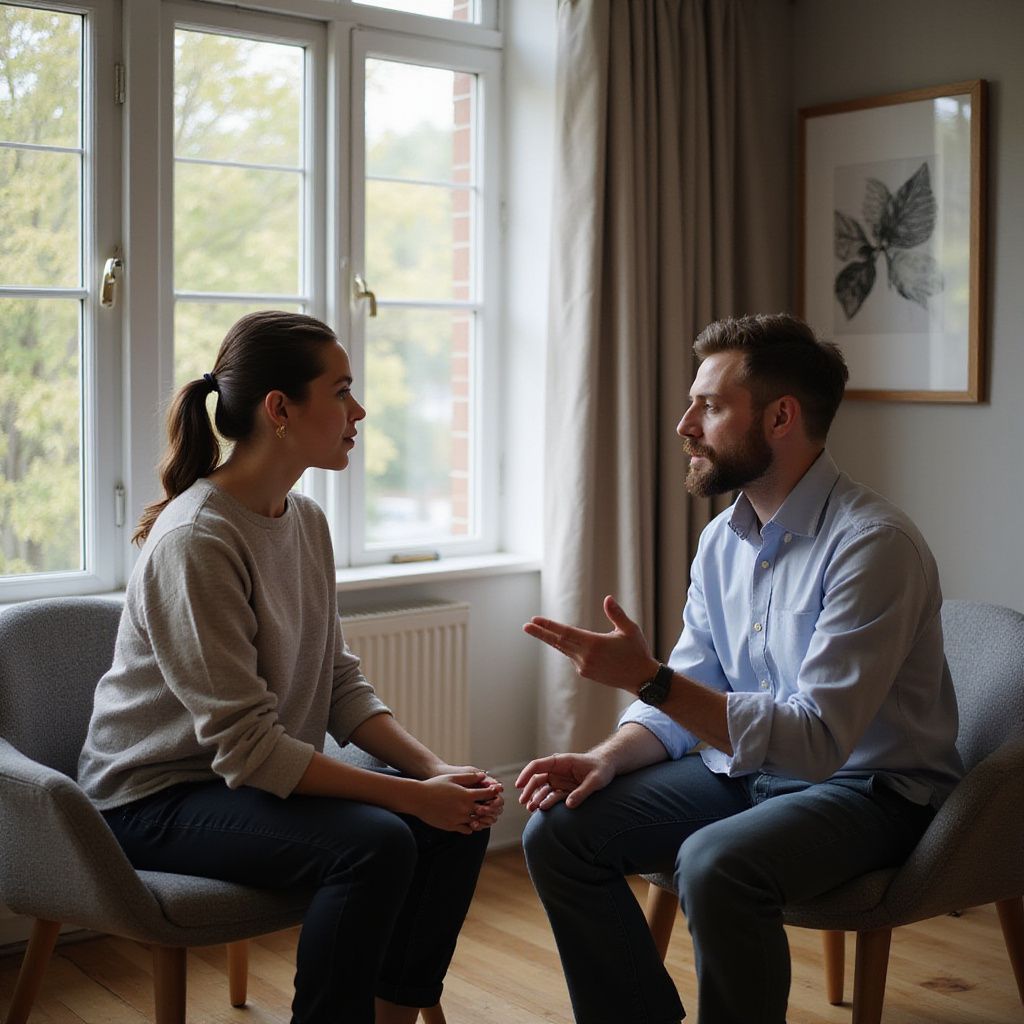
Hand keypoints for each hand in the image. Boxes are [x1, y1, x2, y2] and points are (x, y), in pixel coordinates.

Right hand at [433, 764, 504, 826]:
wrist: (419, 798)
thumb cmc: (435, 785)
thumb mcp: (453, 778)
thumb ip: (469, 777)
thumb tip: (483, 775)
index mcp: (466, 795)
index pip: (487, 794)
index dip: (493, 792)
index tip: (496, 791)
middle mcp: (465, 808)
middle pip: (485, 810)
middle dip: (490, 807)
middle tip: (492, 805)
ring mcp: (459, 818)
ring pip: (477, 821)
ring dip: (481, 818)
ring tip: (483, 815)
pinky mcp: (452, 826)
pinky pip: (467, 830)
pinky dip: (471, 826)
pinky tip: (470, 822)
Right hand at [515, 752, 613, 810]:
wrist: (608, 767)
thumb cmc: (601, 769)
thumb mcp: (595, 780)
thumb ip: (582, 792)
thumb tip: (568, 804)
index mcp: (562, 762)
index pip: (538, 765)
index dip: (526, 774)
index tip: (519, 784)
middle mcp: (557, 770)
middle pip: (537, 778)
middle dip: (528, 790)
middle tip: (523, 802)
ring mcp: (559, 779)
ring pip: (542, 788)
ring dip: (536, 798)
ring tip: (531, 809)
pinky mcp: (563, 788)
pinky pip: (551, 795)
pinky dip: (545, 802)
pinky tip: (541, 809)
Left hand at [523, 595, 658, 694]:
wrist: (640, 678)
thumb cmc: (637, 651)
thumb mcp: (630, 630)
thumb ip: (617, 614)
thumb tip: (607, 599)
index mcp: (595, 644)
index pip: (566, 632)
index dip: (549, 626)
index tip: (535, 620)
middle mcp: (586, 657)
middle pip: (558, 642)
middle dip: (541, 633)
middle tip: (526, 626)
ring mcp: (584, 667)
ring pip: (564, 649)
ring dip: (552, 639)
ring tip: (539, 629)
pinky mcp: (586, 673)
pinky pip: (573, 657)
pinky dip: (569, 648)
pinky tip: (573, 643)